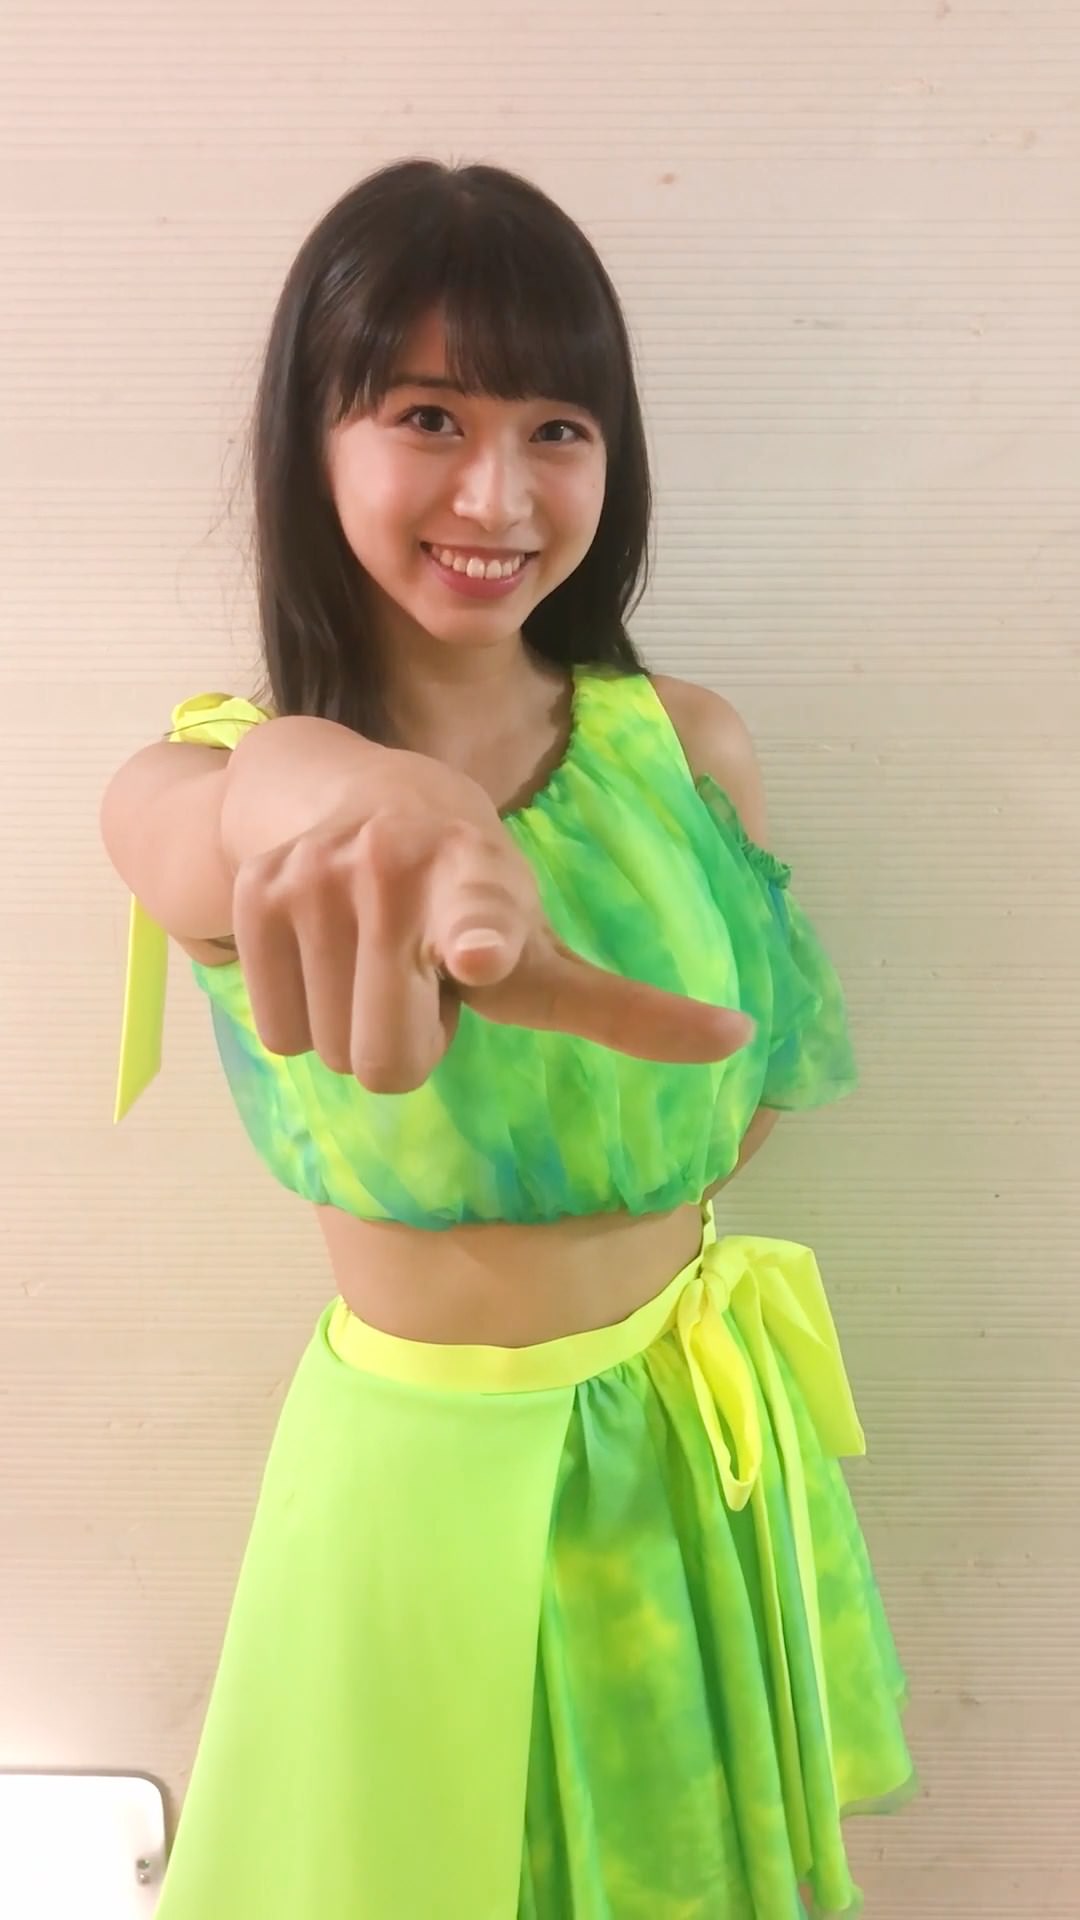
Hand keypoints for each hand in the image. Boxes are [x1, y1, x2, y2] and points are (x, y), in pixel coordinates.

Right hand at [230, 791, 752, 1093]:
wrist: (337, 790)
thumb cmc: (468, 889)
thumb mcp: (546, 942)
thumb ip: (628, 1008)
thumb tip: (744, 1041)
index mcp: (481, 883)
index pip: (480, 920)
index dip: (482, 938)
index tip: (480, 951)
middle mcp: (394, 870)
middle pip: (386, 1068)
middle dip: (409, 1045)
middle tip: (423, 980)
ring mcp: (313, 880)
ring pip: (328, 1055)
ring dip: (356, 1027)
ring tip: (377, 959)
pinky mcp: (252, 895)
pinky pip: (277, 1032)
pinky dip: (306, 1014)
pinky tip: (328, 954)